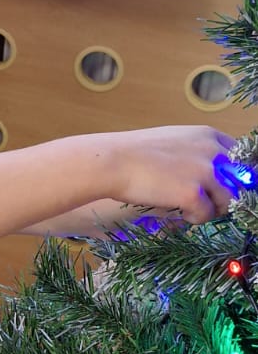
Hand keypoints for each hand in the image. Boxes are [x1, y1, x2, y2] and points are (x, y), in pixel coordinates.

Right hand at [112, 126, 236, 223]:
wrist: (112, 161)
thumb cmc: (136, 152)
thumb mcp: (175, 141)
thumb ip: (198, 151)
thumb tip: (214, 173)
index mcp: (208, 135)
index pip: (242, 158)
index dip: (233, 176)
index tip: (220, 187)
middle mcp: (212, 150)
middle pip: (240, 181)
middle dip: (226, 195)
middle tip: (206, 202)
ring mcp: (204, 172)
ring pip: (228, 200)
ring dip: (212, 209)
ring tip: (191, 209)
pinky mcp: (193, 193)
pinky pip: (207, 215)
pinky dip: (195, 218)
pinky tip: (180, 213)